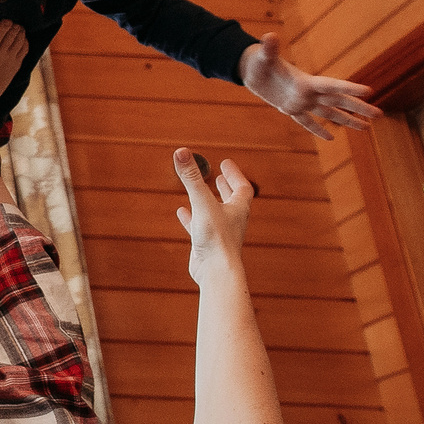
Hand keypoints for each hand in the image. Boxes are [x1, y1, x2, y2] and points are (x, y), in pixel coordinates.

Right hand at [172, 147, 253, 286]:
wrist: (217, 272)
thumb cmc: (216, 238)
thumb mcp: (202, 202)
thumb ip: (191, 178)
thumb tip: (181, 152)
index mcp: (238, 209)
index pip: (242, 187)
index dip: (235, 174)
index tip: (225, 163)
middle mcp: (232, 220)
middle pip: (232, 200)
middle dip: (226, 187)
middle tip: (219, 176)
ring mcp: (220, 233)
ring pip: (216, 213)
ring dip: (209, 201)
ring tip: (200, 191)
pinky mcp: (207, 245)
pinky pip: (199, 227)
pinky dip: (191, 218)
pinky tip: (181, 212)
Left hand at [238, 34, 379, 140]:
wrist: (251, 68)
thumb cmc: (258, 61)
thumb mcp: (262, 57)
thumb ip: (269, 49)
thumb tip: (269, 36)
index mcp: (305, 81)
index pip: (332, 86)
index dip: (349, 88)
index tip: (369, 91)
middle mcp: (308, 92)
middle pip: (338, 102)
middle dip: (358, 108)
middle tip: (379, 115)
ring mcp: (301, 101)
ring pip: (329, 113)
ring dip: (347, 120)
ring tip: (367, 128)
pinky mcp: (290, 109)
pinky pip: (307, 122)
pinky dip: (317, 130)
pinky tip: (331, 139)